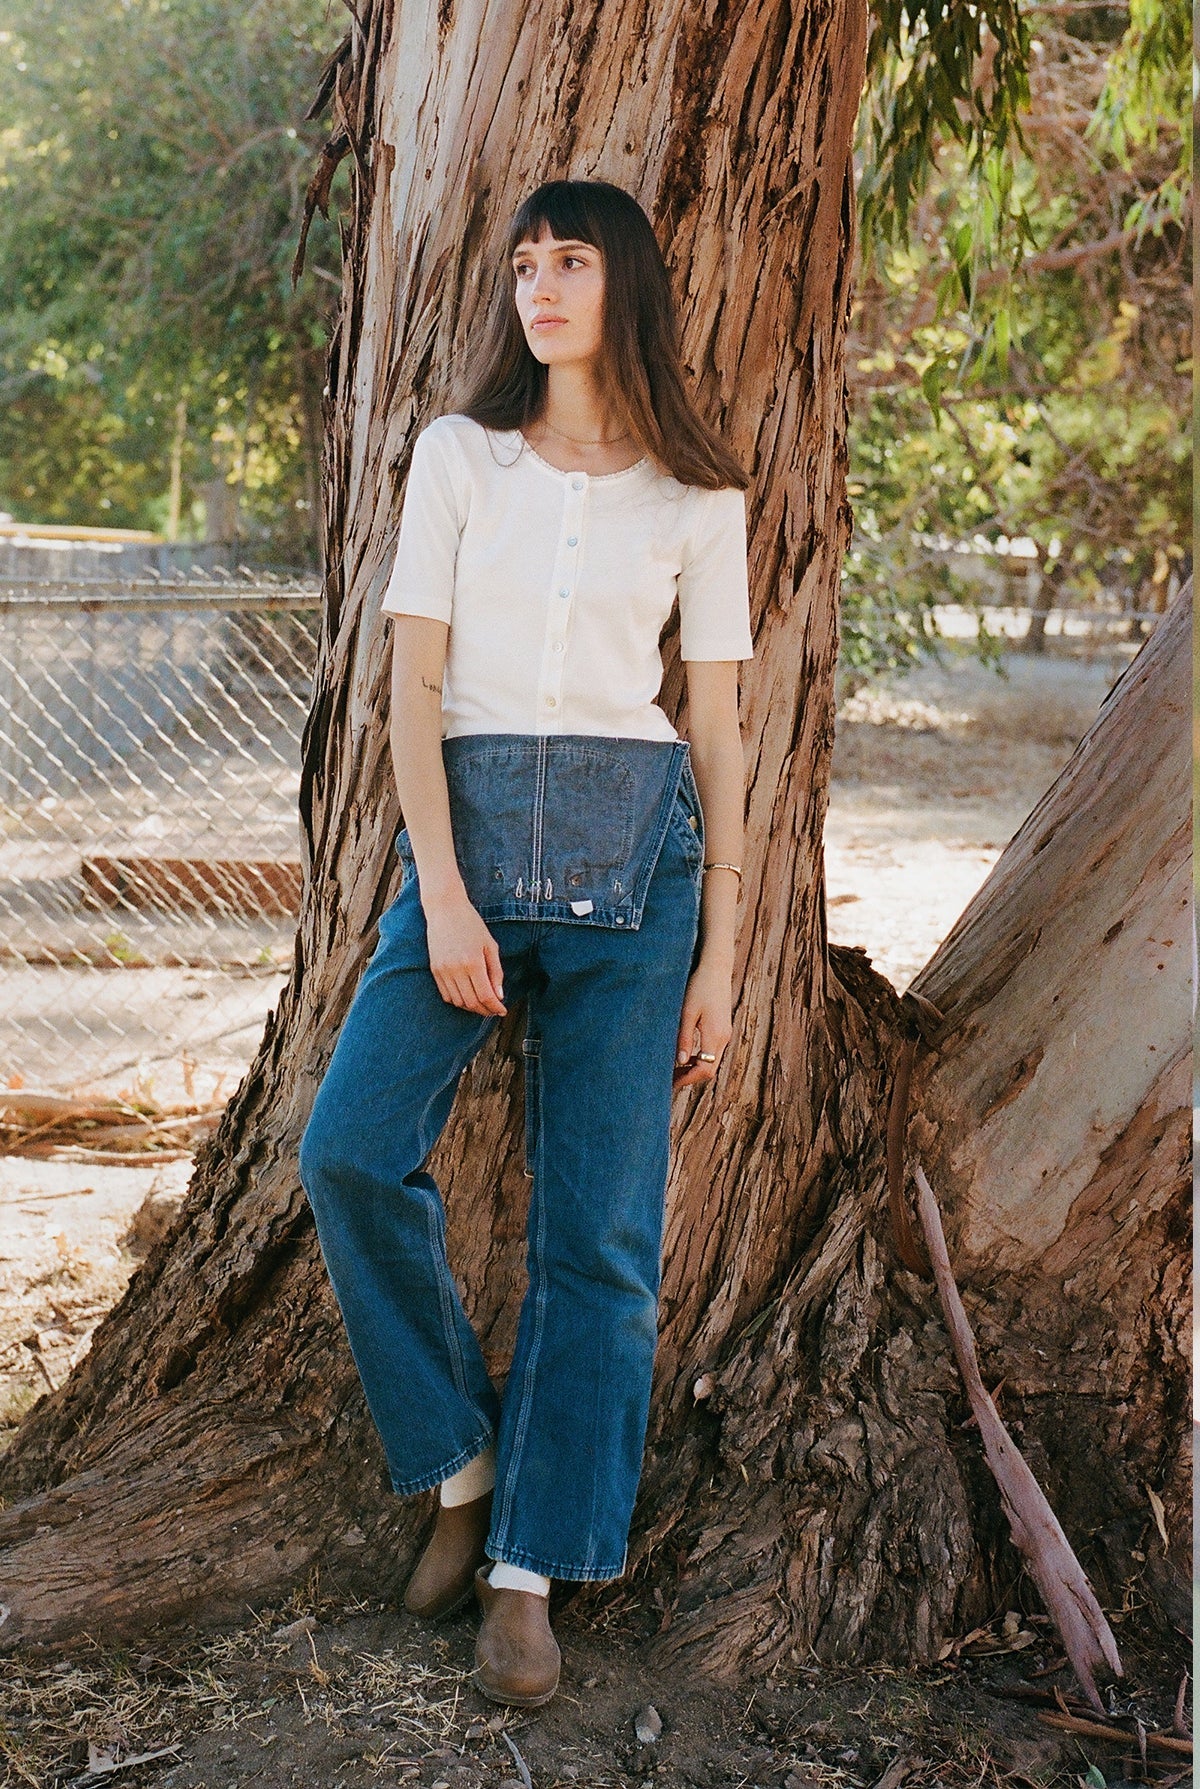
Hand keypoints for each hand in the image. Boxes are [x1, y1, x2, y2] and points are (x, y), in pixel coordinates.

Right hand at [423, 890, 506, 1015]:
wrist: (445, 909)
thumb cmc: (471, 924)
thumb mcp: (490, 945)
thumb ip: (496, 972)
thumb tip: (499, 996)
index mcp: (473, 962)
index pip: (485, 995)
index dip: (495, 1007)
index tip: (502, 1011)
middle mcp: (456, 969)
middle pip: (472, 1002)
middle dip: (485, 1010)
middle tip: (494, 1010)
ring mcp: (443, 970)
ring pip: (458, 1001)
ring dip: (472, 1007)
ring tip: (482, 1004)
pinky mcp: (434, 970)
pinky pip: (446, 995)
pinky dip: (458, 1001)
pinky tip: (467, 997)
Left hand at [673, 956, 733, 1089]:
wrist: (716, 969)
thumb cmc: (699, 987)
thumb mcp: (687, 1012)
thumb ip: (684, 1037)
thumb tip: (679, 1062)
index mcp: (715, 1035)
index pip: (704, 1069)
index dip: (688, 1079)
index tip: (670, 1082)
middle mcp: (723, 1037)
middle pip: (709, 1069)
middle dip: (690, 1077)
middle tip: (669, 1080)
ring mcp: (725, 1034)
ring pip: (712, 1061)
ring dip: (695, 1068)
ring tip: (674, 1070)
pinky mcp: (723, 1029)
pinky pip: (713, 1052)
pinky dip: (700, 1059)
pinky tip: (685, 1055)